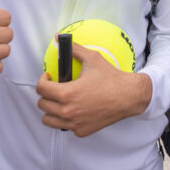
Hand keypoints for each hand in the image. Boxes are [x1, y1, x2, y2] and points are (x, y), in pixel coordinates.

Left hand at [35, 43, 152, 136]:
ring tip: (59, 101)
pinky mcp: (81, 131)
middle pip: (42, 105)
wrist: (128, 96)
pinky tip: (74, 110)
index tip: (48, 78)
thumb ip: (74, 49)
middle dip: (46, 94)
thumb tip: (59, 39)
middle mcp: (68, 111)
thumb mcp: (93, 59)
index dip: (42, 80)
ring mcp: (74, 123)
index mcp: (67, 93)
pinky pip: (64, 127)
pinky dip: (66, 120)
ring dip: (51, 110)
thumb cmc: (112, 79)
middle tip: (55, 89)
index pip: (41, 89)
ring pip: (48, 120)